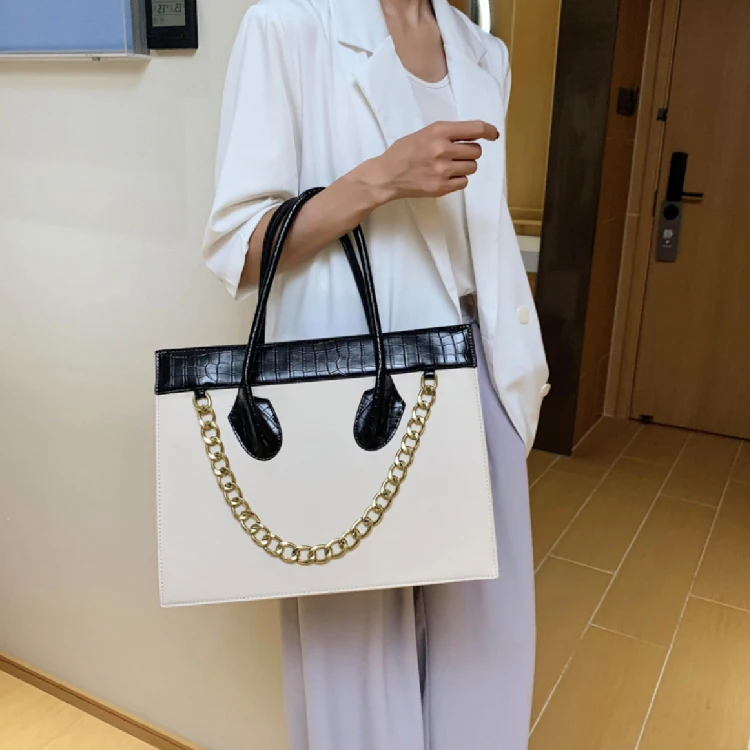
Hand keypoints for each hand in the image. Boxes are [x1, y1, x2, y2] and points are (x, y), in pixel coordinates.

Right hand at [366, 120, 498, 202]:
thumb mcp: (425, 133)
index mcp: (438, 131)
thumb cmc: (404, 152)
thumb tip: (475, 136)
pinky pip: (464, 182)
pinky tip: (446, 176)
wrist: (386, 175)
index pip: (475, 129)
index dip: (489, 131)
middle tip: (457, 154)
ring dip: (465, 166)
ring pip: (472, 167)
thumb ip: (448, 133)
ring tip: (449, 166)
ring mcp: (442, 170)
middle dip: (470, 152)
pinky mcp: (441, 187)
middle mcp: (442, 149)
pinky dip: (459, 179)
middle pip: (476, 151)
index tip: (493, 134)